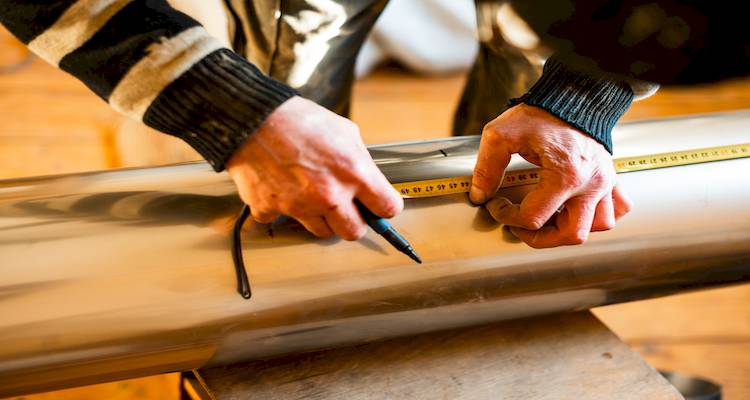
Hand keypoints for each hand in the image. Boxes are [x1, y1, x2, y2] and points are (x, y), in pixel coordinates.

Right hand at [226, 96, 402, 239]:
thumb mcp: (345, 131)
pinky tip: (283, 190)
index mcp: (353, 173)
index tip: (380, 205)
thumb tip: (368, 179)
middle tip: (347, 208)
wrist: (252, 117)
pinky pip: (283, 220)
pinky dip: (283, 210)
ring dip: (321, 218)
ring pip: (322, 232)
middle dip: (353, 220)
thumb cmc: (296, 119)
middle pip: (354, 232)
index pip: (387, 208)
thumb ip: (360, 160)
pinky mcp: (271, 209)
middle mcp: (329, 195)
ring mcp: (299, 206)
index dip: (384, 206)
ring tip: (313, 195)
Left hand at [470, 104, 631, 247]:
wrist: (574, 94)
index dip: (506, 216)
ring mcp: (604, 183)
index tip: (496, 204)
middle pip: (571, 234)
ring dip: (570, 229)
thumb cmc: (543, 112)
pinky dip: (599, 216)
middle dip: (540, 238)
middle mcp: (590, 184)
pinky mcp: (611, 177)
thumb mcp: (502, 134)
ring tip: (547, 220)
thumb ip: (487, 167)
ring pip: (597, 226)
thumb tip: (479, 194)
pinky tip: (578, 210)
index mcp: (565, 176)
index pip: (533, 218)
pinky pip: (618, 208)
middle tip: (520, 227)